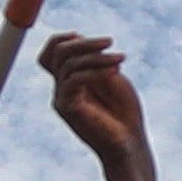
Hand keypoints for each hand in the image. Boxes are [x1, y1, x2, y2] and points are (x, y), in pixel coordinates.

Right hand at [38, 29, 151, 173]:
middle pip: (59, 52)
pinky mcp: (66, 108)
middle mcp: (61, 87)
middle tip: (110, 42)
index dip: (65, 38)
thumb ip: (94, 58)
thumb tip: (78, 37)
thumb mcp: (111, 76)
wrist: (129, 143)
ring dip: (97, 56)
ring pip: (69, 64)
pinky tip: (115, 71)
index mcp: (70, 78)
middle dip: (85, 42)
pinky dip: (95, 71)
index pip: (52, 51)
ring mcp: (61, 97)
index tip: (93, 40)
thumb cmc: (124, 112)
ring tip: (121, 59)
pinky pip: (74, 79)